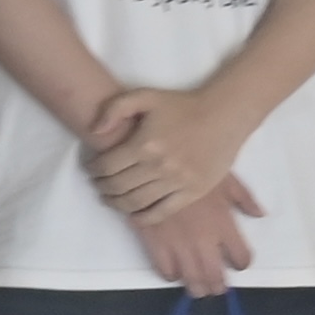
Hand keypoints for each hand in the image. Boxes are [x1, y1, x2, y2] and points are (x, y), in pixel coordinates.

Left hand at [84, 89, 240, 222]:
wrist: (223, 116)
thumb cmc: (182, 105)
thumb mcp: (145, 96)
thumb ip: (115, 109)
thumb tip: (94, 131)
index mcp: (144, 144)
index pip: (107, 166)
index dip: (93, 170)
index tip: (90, 170)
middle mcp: (159, 166)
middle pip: (118, 186)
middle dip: (102, 187)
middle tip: (97, 185)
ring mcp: (177, 182)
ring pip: (136, 202)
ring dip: (117, 204)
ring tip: (110, 199)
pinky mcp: (192, 192)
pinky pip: (162, 212)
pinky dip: (144, 218)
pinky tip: (133, 216)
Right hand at [128, 176, 265, 298]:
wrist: (152, 164)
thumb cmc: (191, 166)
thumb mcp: (224, 176)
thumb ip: (243, 198)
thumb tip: (259, 214)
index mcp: (224, 223)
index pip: (241, 256)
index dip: (241, 262)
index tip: (237, 262)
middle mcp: (204, 239)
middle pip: (216, 276)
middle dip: (219, 285)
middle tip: (218, 287)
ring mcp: (179, 243)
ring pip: (192, 278)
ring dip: (198, 287)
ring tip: (199, 288)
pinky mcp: (156, 242)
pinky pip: (166, 270)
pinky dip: (172, 275)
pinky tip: (174, 271)